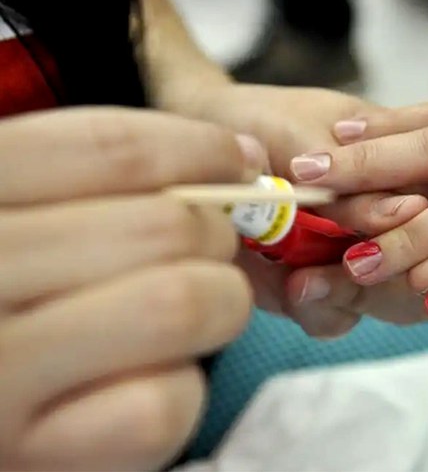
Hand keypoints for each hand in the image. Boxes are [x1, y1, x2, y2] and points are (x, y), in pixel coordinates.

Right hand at [0, 108, 254, 469]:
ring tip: (196, 306)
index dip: (202, 148)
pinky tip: (148, 376)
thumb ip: (108, 179)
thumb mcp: (30, 211)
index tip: (240, 160)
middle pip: (164, 229)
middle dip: (217, 234)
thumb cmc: (14, 289)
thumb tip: (242, 155)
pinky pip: (164, 404)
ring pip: (181, 306)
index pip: (112, 150)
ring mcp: (1, 375)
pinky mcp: (38, 454)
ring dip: (217, 302)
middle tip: (210, 246)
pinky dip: (182, 386)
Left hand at [178, 83, 427, 333]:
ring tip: (301, 283)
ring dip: (350, 296)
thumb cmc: (271, 120)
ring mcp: (362, 260)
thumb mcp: (310, 134)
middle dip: (401, 284)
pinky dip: (318, 308)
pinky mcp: (325, 290)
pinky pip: (337, 318)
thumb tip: (410, 210)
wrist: (208, 136)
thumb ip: (357, 178)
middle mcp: (397, 222)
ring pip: (387, 305)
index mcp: (414, 172)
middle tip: (353, 274)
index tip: (425, 269)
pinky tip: (289, 287)